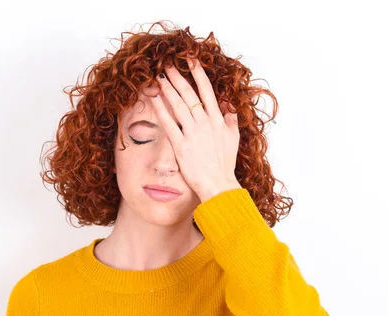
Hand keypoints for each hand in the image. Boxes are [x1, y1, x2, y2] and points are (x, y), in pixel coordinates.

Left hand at [150, 58, 241, 202]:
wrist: (218, 184)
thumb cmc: (225, 164)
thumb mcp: (233, 138)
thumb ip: (231, 119)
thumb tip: (228, 105)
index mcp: (218, 120)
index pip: (207, 91)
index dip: (198, 73)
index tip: (190, 60)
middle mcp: (205, 123)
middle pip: (189, 94)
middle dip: (177, 77)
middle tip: (167, 64)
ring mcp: (193, 133)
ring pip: (178, 105)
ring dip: (167, 88)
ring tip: (158, 76)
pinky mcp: (181, 145)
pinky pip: (169, 122)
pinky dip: (160, 109)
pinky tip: (153, 98)